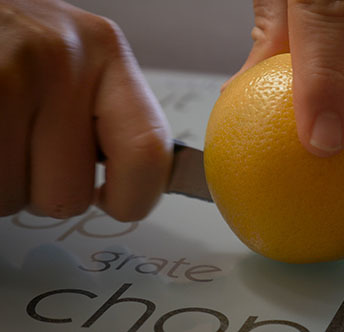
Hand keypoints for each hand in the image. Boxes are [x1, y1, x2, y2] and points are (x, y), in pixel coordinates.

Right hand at [0, 0, 172, 220]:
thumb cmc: (16, 43)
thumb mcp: (76, 63)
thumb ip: (110, 117)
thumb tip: (137, 186)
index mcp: (106, 54)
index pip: (147, 151)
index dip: (135, 197)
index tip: (119, 203)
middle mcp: (64, 59)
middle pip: (70, 194)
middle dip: (46, 189)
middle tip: (31, 146)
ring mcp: (11, 76)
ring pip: (17, 199)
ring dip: (9, 182)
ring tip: (5, 133)